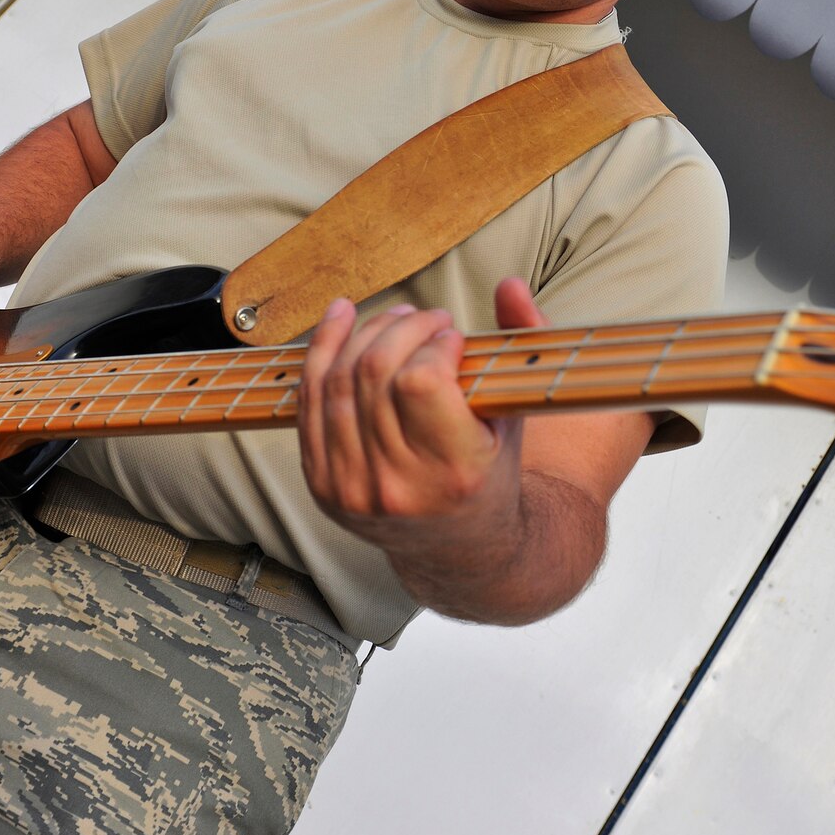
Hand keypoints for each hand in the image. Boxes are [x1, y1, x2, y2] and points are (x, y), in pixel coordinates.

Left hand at [298, 278, 548, 554]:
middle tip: (429, 320)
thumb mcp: (520, 415)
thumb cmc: (493, 473)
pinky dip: (322, 351)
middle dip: (403, 328)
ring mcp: (352, 489)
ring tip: (399, 319)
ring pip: (338, 381)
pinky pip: (310, 402)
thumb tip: (510, 284)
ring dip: (366, 332)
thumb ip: (525, 344)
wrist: (460, 550)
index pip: (421, 381)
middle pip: (375, 373)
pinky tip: (341, 319)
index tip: (455, 341)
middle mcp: (397, 487)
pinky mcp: (322, 484)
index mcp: (454, 474)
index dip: (435, 346)